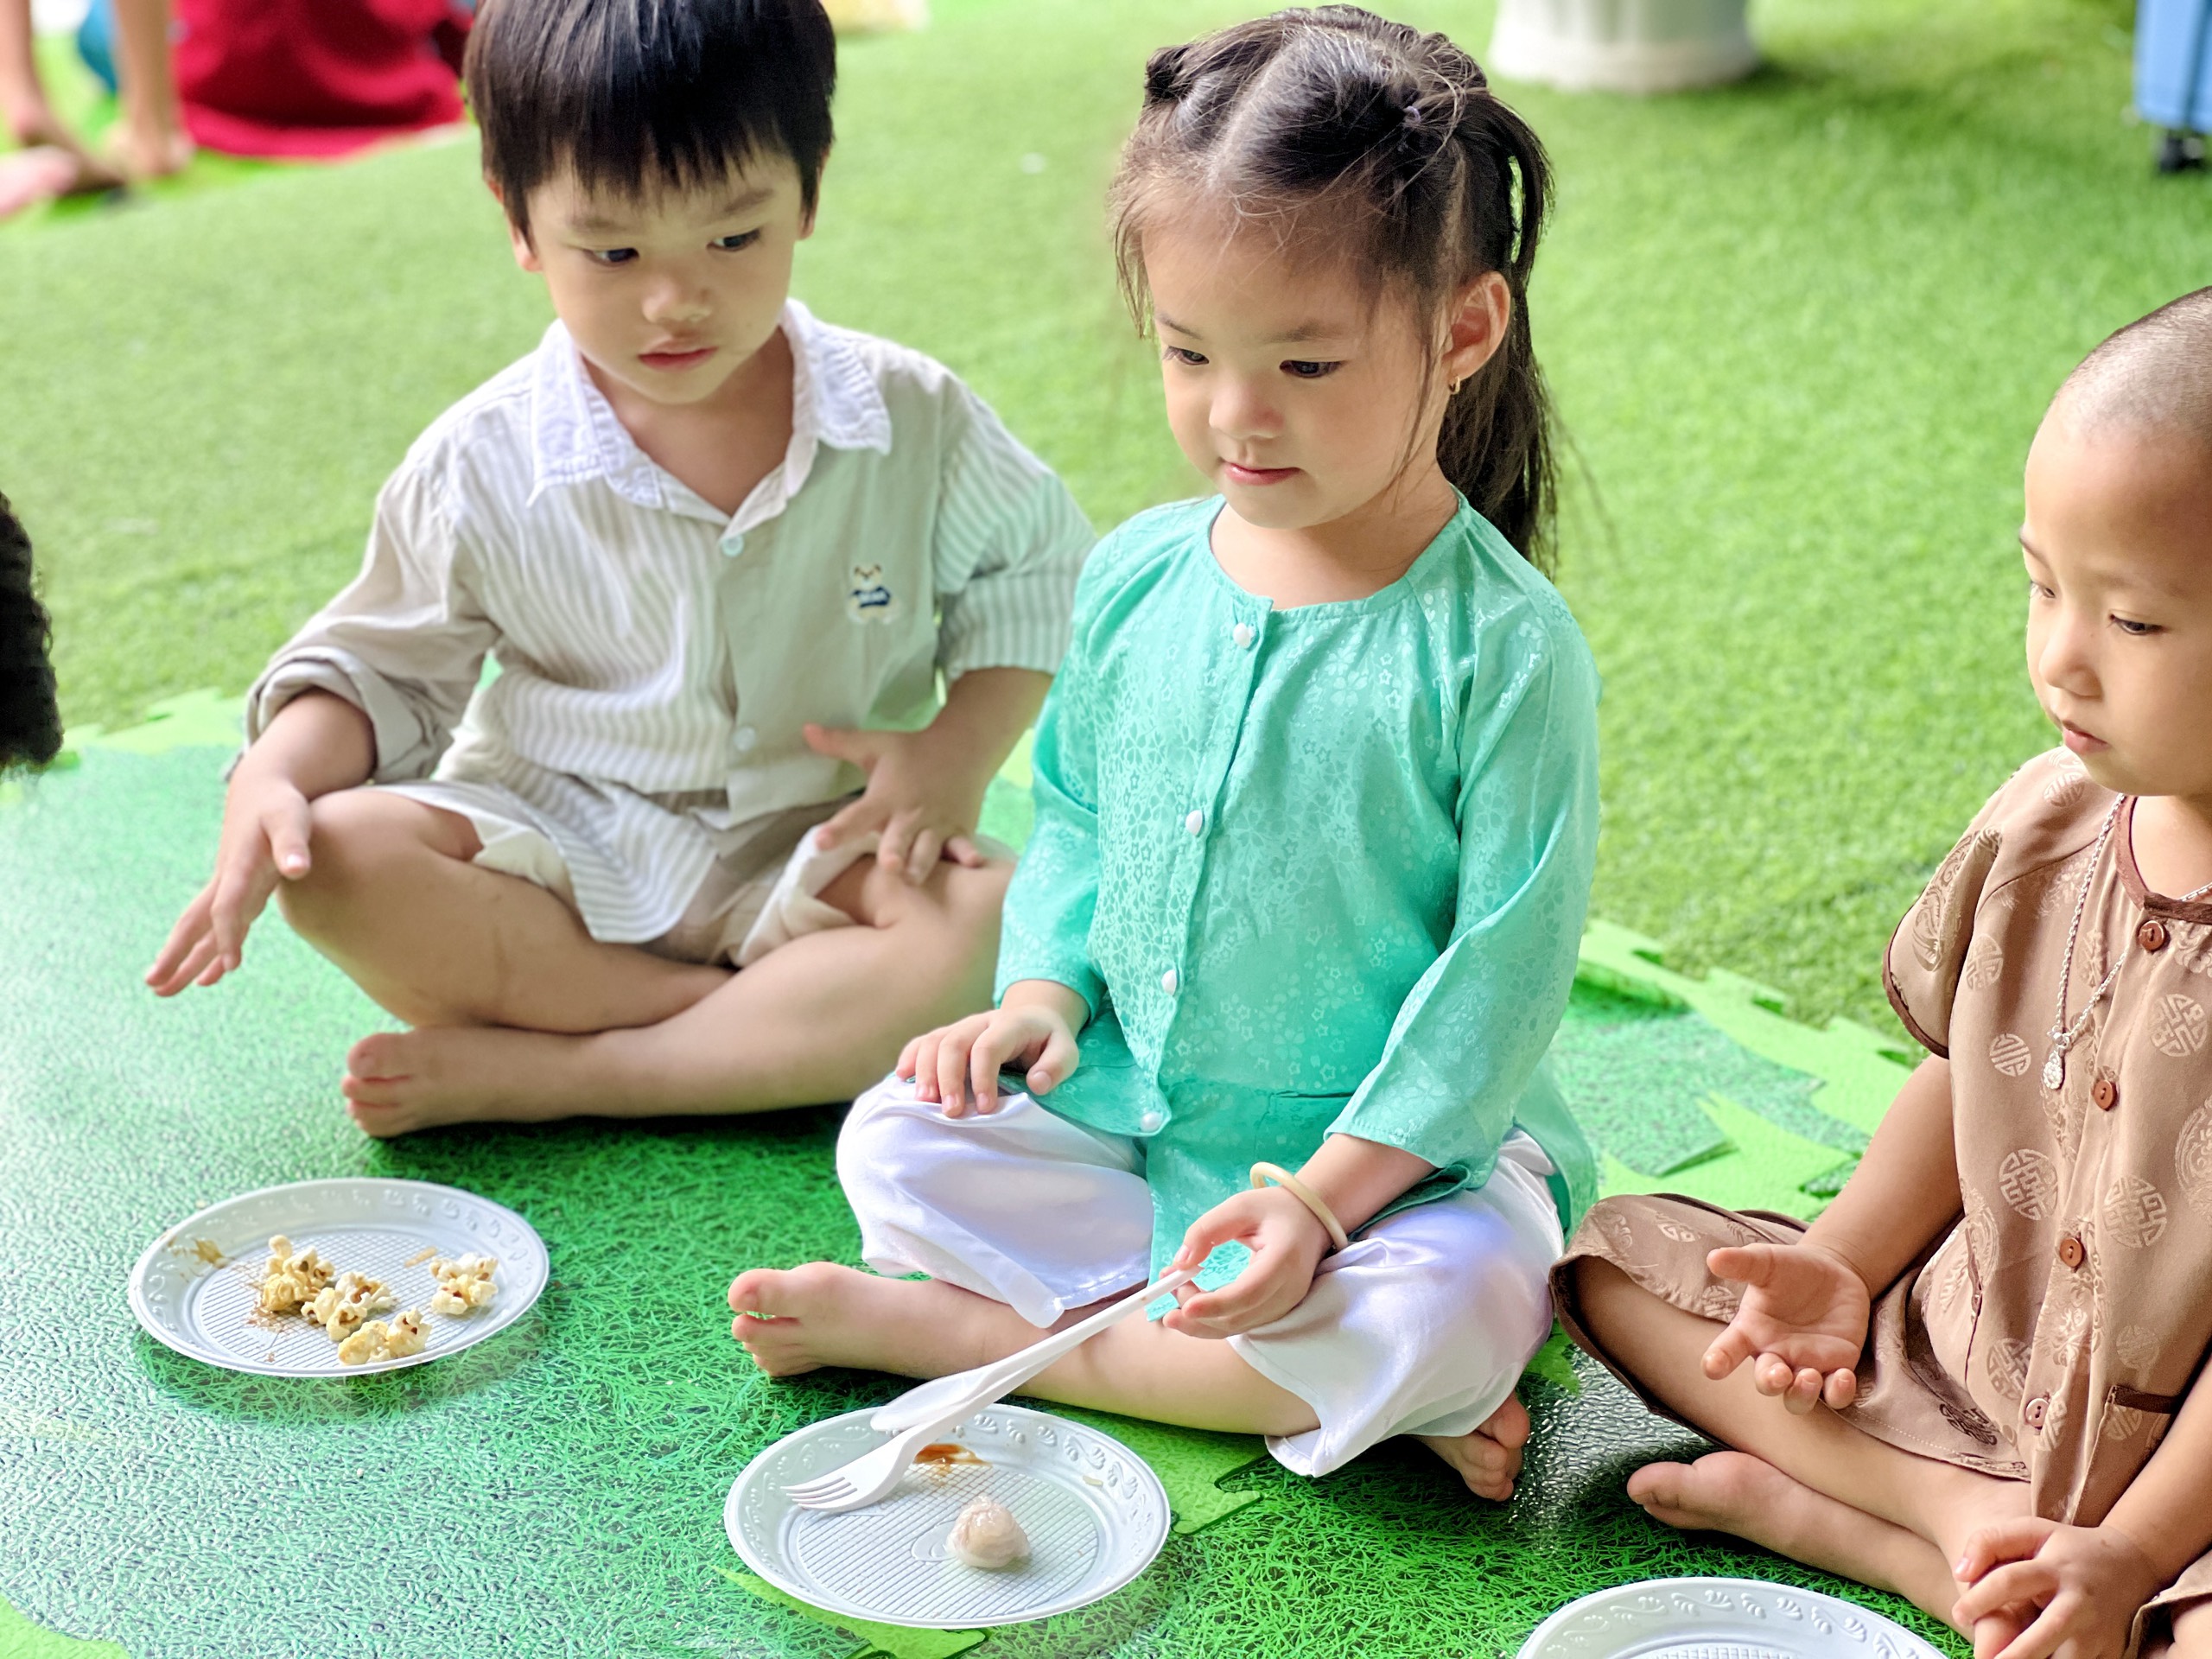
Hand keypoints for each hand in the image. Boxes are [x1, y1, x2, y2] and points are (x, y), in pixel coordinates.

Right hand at [146, 769, 313, 994]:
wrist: (263, 789)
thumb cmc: (281, 804)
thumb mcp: (291, 818)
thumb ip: (292, 844)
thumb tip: (297, 870)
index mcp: (237, 866)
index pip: (227, 907)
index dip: (228, 934)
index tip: (231, 966)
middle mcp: (226, 881)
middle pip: (195, 922)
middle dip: (176, 954)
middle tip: (154, 986)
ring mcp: (228, 887)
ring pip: (201, 929)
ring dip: (185, 959)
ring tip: (164, 991)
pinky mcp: (238, 890)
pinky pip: (219, 926)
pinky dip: (212, 951)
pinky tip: (208, 976)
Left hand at [805, 723, 989, 883]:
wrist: (963, 745)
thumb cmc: (912, 751)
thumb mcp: (874, 745)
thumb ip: (839, 743)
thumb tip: (805, 730)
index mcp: (885, 797)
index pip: (857, 816)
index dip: (838, 830)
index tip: (820, 842)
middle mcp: (909, 814)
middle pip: (898, 839)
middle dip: (893, 853)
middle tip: (888, 865)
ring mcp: (937, 824)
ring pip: (928, 850)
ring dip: (921, 863)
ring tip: (913, 878)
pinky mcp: (959, 830)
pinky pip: (963, 846)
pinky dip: (966, 855)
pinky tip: (972, 864)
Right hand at [897, 1002, 1078, 1116]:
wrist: (1035, 1019)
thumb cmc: (1049, 1043)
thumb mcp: (1067, 1052)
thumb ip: (1056, 1066)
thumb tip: (1037, 1084)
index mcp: (1011, 1024)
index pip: (988, 1047)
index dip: (984, 1077)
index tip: (987, 1109)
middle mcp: (981, 1021)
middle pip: (954, 1043)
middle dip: (949, 1078)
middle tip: (951, 1113)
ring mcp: (962, 1026)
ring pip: (934, 1041)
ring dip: (926, 1072)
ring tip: (924, 1103)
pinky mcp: (949, 1034)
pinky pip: (924, 1041)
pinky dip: (911, 1057)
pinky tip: (902, 1078)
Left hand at [1161, 1187, 1330, 1339]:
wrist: (1311, 1220)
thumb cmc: (1275, 1209)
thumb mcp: (1240, 1206)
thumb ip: (1207, 1230)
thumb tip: (1180, 1263)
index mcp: (1283, 1258)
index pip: (1248, 1292)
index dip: (1215, 1304)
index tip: (1184, 1305)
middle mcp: (1289, 1289)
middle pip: (1240, 1317)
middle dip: (1199, 1313)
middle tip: (1169, 1290)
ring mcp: (1286, 1305)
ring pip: (1238, 1327)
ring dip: (1202, 1320)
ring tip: (1174, 1298)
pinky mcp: (1278, 1311)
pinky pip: (1243, 1324)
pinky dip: (1214, 1320)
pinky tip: (1193, 1306)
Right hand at [1700, 1241, 1871, 1412]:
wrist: (1833, 1273)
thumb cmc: (1789, 1269)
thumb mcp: (1766, 1261)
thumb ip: (1742, 1263)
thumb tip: (1713, 1258)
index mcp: (1751, 1331)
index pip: (1727, 1350)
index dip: (1718, 1362)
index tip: (1713, 1368)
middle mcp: (1776, 1354)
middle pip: (1766, 1382)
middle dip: (1770, 1383)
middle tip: (1780, 1374)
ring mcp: (1806, 1365)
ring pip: (1798, 1398)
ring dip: (1801, 1394)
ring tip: (1809, 1376)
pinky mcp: (1837, 1368)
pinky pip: (1835, 1394)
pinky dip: (1839, 1392)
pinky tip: (1844, 1375)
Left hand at [1952, 1518, 2166, 1658]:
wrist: (2129, 1565)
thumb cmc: (2065, 1549)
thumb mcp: (2029, 1532)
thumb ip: (1988, 1543)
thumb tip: (1960, 1573)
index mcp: (2054, 1568)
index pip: (2011, 1581)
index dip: (1980, 1599)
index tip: (1959, 1614)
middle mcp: (2078, 1602)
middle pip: (2046, 1632)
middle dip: (2016, 1654)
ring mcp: (2098, 1631)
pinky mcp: (2111, 1652)